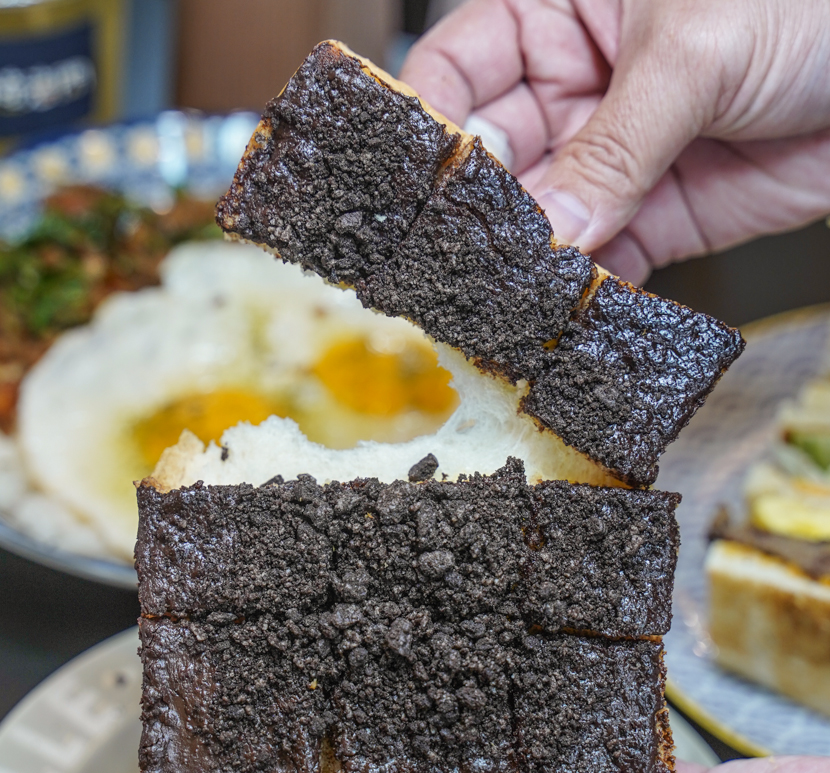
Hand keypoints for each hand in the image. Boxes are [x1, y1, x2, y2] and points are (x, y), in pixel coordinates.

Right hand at [399, 0, 829, 282]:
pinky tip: (571, 312)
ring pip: (541, 223)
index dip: (428, 127)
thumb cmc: (811, 0)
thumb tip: (550, 226)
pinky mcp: (654, 217)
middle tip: (464, 262)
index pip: (457, 69)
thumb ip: (613, 146)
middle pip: (491, 161)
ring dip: (526, 265)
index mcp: (558, 14)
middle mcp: (572, 90)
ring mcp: (610, 161)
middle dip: (476, 213)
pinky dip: (586, 294)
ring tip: (511, 300)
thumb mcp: (695, 51)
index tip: (413, 188)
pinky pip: (603, 263)